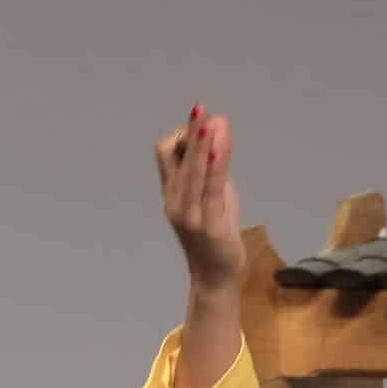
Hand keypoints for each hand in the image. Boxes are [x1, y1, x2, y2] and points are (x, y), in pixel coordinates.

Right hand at [154, 103, 244, 294]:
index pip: (166, 154)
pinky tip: (220, 150)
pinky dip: (215, 168)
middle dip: (191, 131)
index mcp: (172, 194)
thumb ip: (210, 175)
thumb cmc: (215, 238)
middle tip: (201, 108)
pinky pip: (211, 190)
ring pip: (193, 172)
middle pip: (176, 158)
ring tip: (213, 122)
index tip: (203, 127)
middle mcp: (175, 202)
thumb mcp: (210, 200)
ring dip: (203, 145)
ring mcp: (190, 215)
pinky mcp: (209, 226)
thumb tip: (217, 142)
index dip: (181, 136)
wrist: (216, 279)